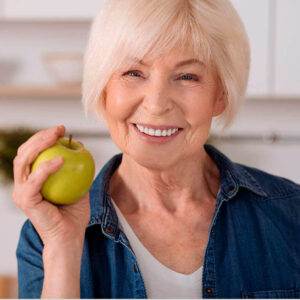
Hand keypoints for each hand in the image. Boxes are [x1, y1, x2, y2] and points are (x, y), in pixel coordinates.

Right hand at [12, 125, 90, 245]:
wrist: (70, 236)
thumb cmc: (73, 212)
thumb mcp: (79, 184)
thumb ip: (77, 166)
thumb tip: (80, 144)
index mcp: (32, 179)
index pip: (32, 152)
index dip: (44, 137)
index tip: (62, 129)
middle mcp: (23, 183)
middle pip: (25, 152)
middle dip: (40, 136)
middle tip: (59, 128)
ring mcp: (22, 192)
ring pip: (23, 161)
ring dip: (39, 145)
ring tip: (57, 136)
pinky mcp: (25, 201)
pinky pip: (34, 180)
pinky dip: (46, 168)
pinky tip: (62, 159)